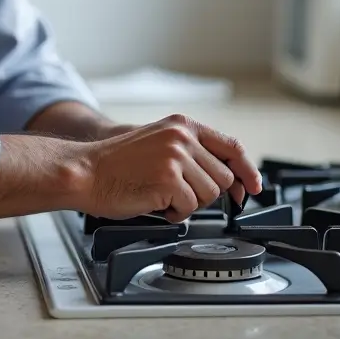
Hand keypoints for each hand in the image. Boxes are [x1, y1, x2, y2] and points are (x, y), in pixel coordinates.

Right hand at [79, 113, 260, 223]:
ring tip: (162, 195)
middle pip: (224, 178)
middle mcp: (182, 137)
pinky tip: (155, 202)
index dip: (248, 171)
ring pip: (210, 195)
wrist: (86, 172)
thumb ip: (193, 153)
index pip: (231, 146)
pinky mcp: (168, 179)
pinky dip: (174, 213)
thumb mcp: (160, 144)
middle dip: (206, 193)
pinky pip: (189, 208)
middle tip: (179, 194)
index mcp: (182, 125)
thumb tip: (231, 179)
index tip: (254, 187)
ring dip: (189, 203)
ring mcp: (176, 157)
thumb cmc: (117, 164)